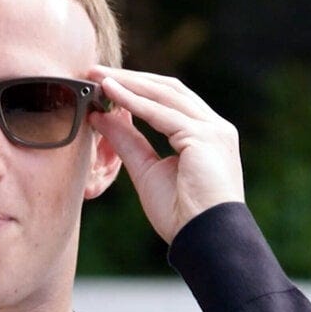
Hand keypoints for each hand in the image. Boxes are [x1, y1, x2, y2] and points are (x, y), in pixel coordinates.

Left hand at [88, 66, 243, 243]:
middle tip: (95, 71)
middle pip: (168, 90)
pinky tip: (110, 92)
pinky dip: (133, 101)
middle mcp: (214, 128)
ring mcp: (213, 130)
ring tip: (97, 76)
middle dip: (130, 78)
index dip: (137, 89)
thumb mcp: (146, 171)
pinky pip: (161, 114)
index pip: (170, 101)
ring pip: (164, 95)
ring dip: (128, 83)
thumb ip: (127, 141)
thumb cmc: (180, 215)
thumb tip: (100, 116)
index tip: (105, 84)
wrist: (205, 240)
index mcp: (206, 136)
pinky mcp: (205, 137)